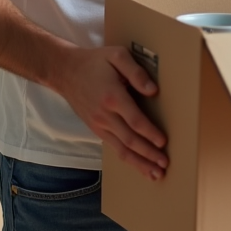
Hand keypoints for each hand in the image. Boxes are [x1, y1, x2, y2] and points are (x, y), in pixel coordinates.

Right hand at [54, 45, 168, 179]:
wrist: (65, 71)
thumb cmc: (95, 62)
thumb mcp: (117, 56)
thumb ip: (136, 72)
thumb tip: (153, 90)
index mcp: (112, 96)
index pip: (135, 120)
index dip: (150, 134)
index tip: (163, 142)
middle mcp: (105, 115)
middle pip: (130, 140)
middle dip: (148, 154)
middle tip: (164, 165)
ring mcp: (99, 124)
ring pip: (121, 149)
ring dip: (139, 163)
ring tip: (155, 174)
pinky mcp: (95, 129)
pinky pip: (113, 147)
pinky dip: (127, 158)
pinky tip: (138, 164)